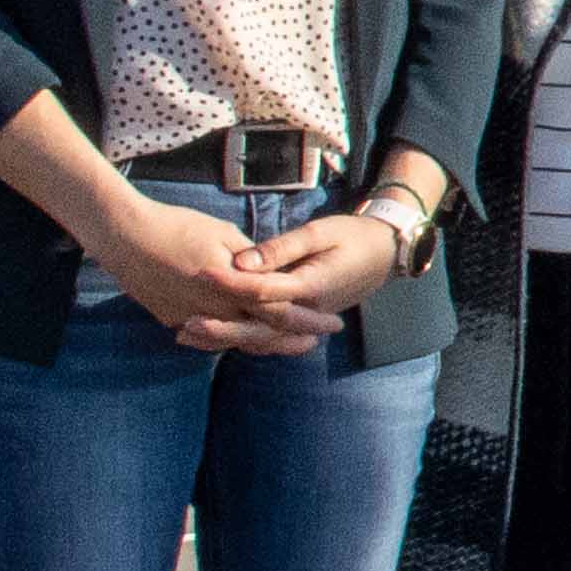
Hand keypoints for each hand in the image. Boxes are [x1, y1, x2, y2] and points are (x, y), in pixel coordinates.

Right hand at [97, 192, 298, 345]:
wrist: (124, 236)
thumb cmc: (177, 227)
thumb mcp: (223, 233)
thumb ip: (253, 259)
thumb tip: (275, 272)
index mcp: (232, 288)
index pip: (279, 311)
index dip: (307, 320)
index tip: (332, 323)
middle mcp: (213, 311)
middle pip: (260, 334)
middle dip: (290, 340)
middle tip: (314, 343)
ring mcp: (189, 318)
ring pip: (233, 339)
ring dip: (261, 342)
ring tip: (284, 343)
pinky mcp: (171, 319)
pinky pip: (206, 335)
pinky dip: (228, 337)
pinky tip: (241, 336)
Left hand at [203, 202, 401, 356]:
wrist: (385, 253)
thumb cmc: (353, 236)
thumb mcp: (320, 232)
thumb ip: (281, 248)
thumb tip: (244, 261)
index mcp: (311, 286)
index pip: (263, 291)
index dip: (231, 282)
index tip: (200, 273)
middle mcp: (307, 310)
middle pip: (258, 325)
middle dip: (221, 326)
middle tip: (185, 323)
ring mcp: (305, 319)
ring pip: (261, 337)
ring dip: (224, 338)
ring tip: (187, 333)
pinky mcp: (302, 320)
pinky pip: (269, 336)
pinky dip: (239, 338)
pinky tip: (211, 337)